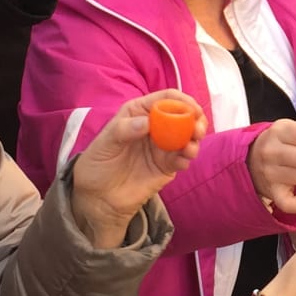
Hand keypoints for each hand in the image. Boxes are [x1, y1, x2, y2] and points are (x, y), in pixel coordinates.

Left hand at [70, 90, 205, 246]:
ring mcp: (163, 146)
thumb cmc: (98, 163)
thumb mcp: (105, 143)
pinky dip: (187, 158)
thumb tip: (147, 123)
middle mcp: (155, 126)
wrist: (98, 196)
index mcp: (140, 112)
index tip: (192, 109)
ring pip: (187, 137)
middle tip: (198, 129)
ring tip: (190, 148)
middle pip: (183, 116)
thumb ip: (124, 130)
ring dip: (195, 139)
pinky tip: (183, 161)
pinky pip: (183, 158)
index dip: (182, 100)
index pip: (166, 99)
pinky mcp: (167, 166)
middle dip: (195, 119)